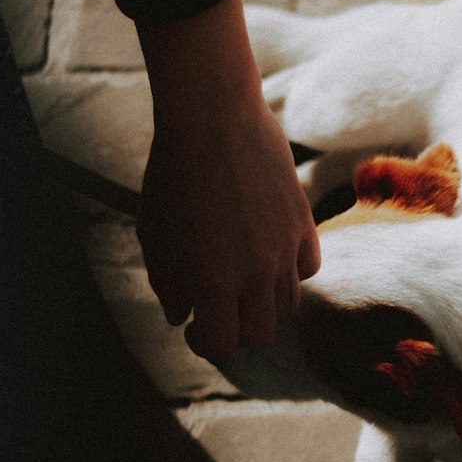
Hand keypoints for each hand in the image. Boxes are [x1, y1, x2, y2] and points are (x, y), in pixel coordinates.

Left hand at [136, 0, 319, 359]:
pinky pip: (307, 269)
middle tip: (218, 313)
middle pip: (260, 334)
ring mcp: (284, 249)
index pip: (223, 344)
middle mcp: (255, 274)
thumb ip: (167, 284)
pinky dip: (290, 273)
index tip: (194, 328)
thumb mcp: (154, 236)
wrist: (212, 117)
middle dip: (236, 331)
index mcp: (212, 282)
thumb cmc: (172, 175)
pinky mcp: (303, 223)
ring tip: (239, 283)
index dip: (205, 343)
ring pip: (287, 305)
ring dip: (262, 304)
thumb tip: (182, 316)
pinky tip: (268, 257)